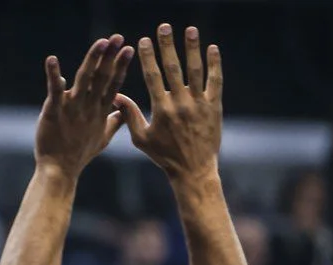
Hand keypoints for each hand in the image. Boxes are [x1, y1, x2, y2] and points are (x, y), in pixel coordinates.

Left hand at [35, 35, 133, 177]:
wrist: (59, 171)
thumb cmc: (79, 154)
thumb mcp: (103, 137)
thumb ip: (114, 121)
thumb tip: (123, 109)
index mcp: (100, 112)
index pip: (114, 84)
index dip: (121, 66)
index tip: (130, 49)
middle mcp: (89, 107)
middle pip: (103, 77)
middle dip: (111, 57)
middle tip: (119, 37)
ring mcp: (72, 108)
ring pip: (85, 79)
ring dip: (93, 60)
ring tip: (101, 43)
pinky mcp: (54, 111)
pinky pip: (54, 90)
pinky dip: (53, 74)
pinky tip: (51, 60)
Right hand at [116, 24, 221, 181]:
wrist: (193, 170)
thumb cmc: (165, 157)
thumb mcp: (142, 139)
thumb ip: (130, 116)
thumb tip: (117, 96)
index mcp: (161, 110)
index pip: (153, 77)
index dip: (148, 57)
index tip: (144, 40)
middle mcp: (180, 104)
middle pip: (173, 68)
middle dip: (167, 45)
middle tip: (164, 26)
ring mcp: (198, 104)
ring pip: (195, 70)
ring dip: (192, 48)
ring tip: (190, 29)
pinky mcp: (214, 106)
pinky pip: (215, 81)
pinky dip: (214, 64)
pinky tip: (212, 48)